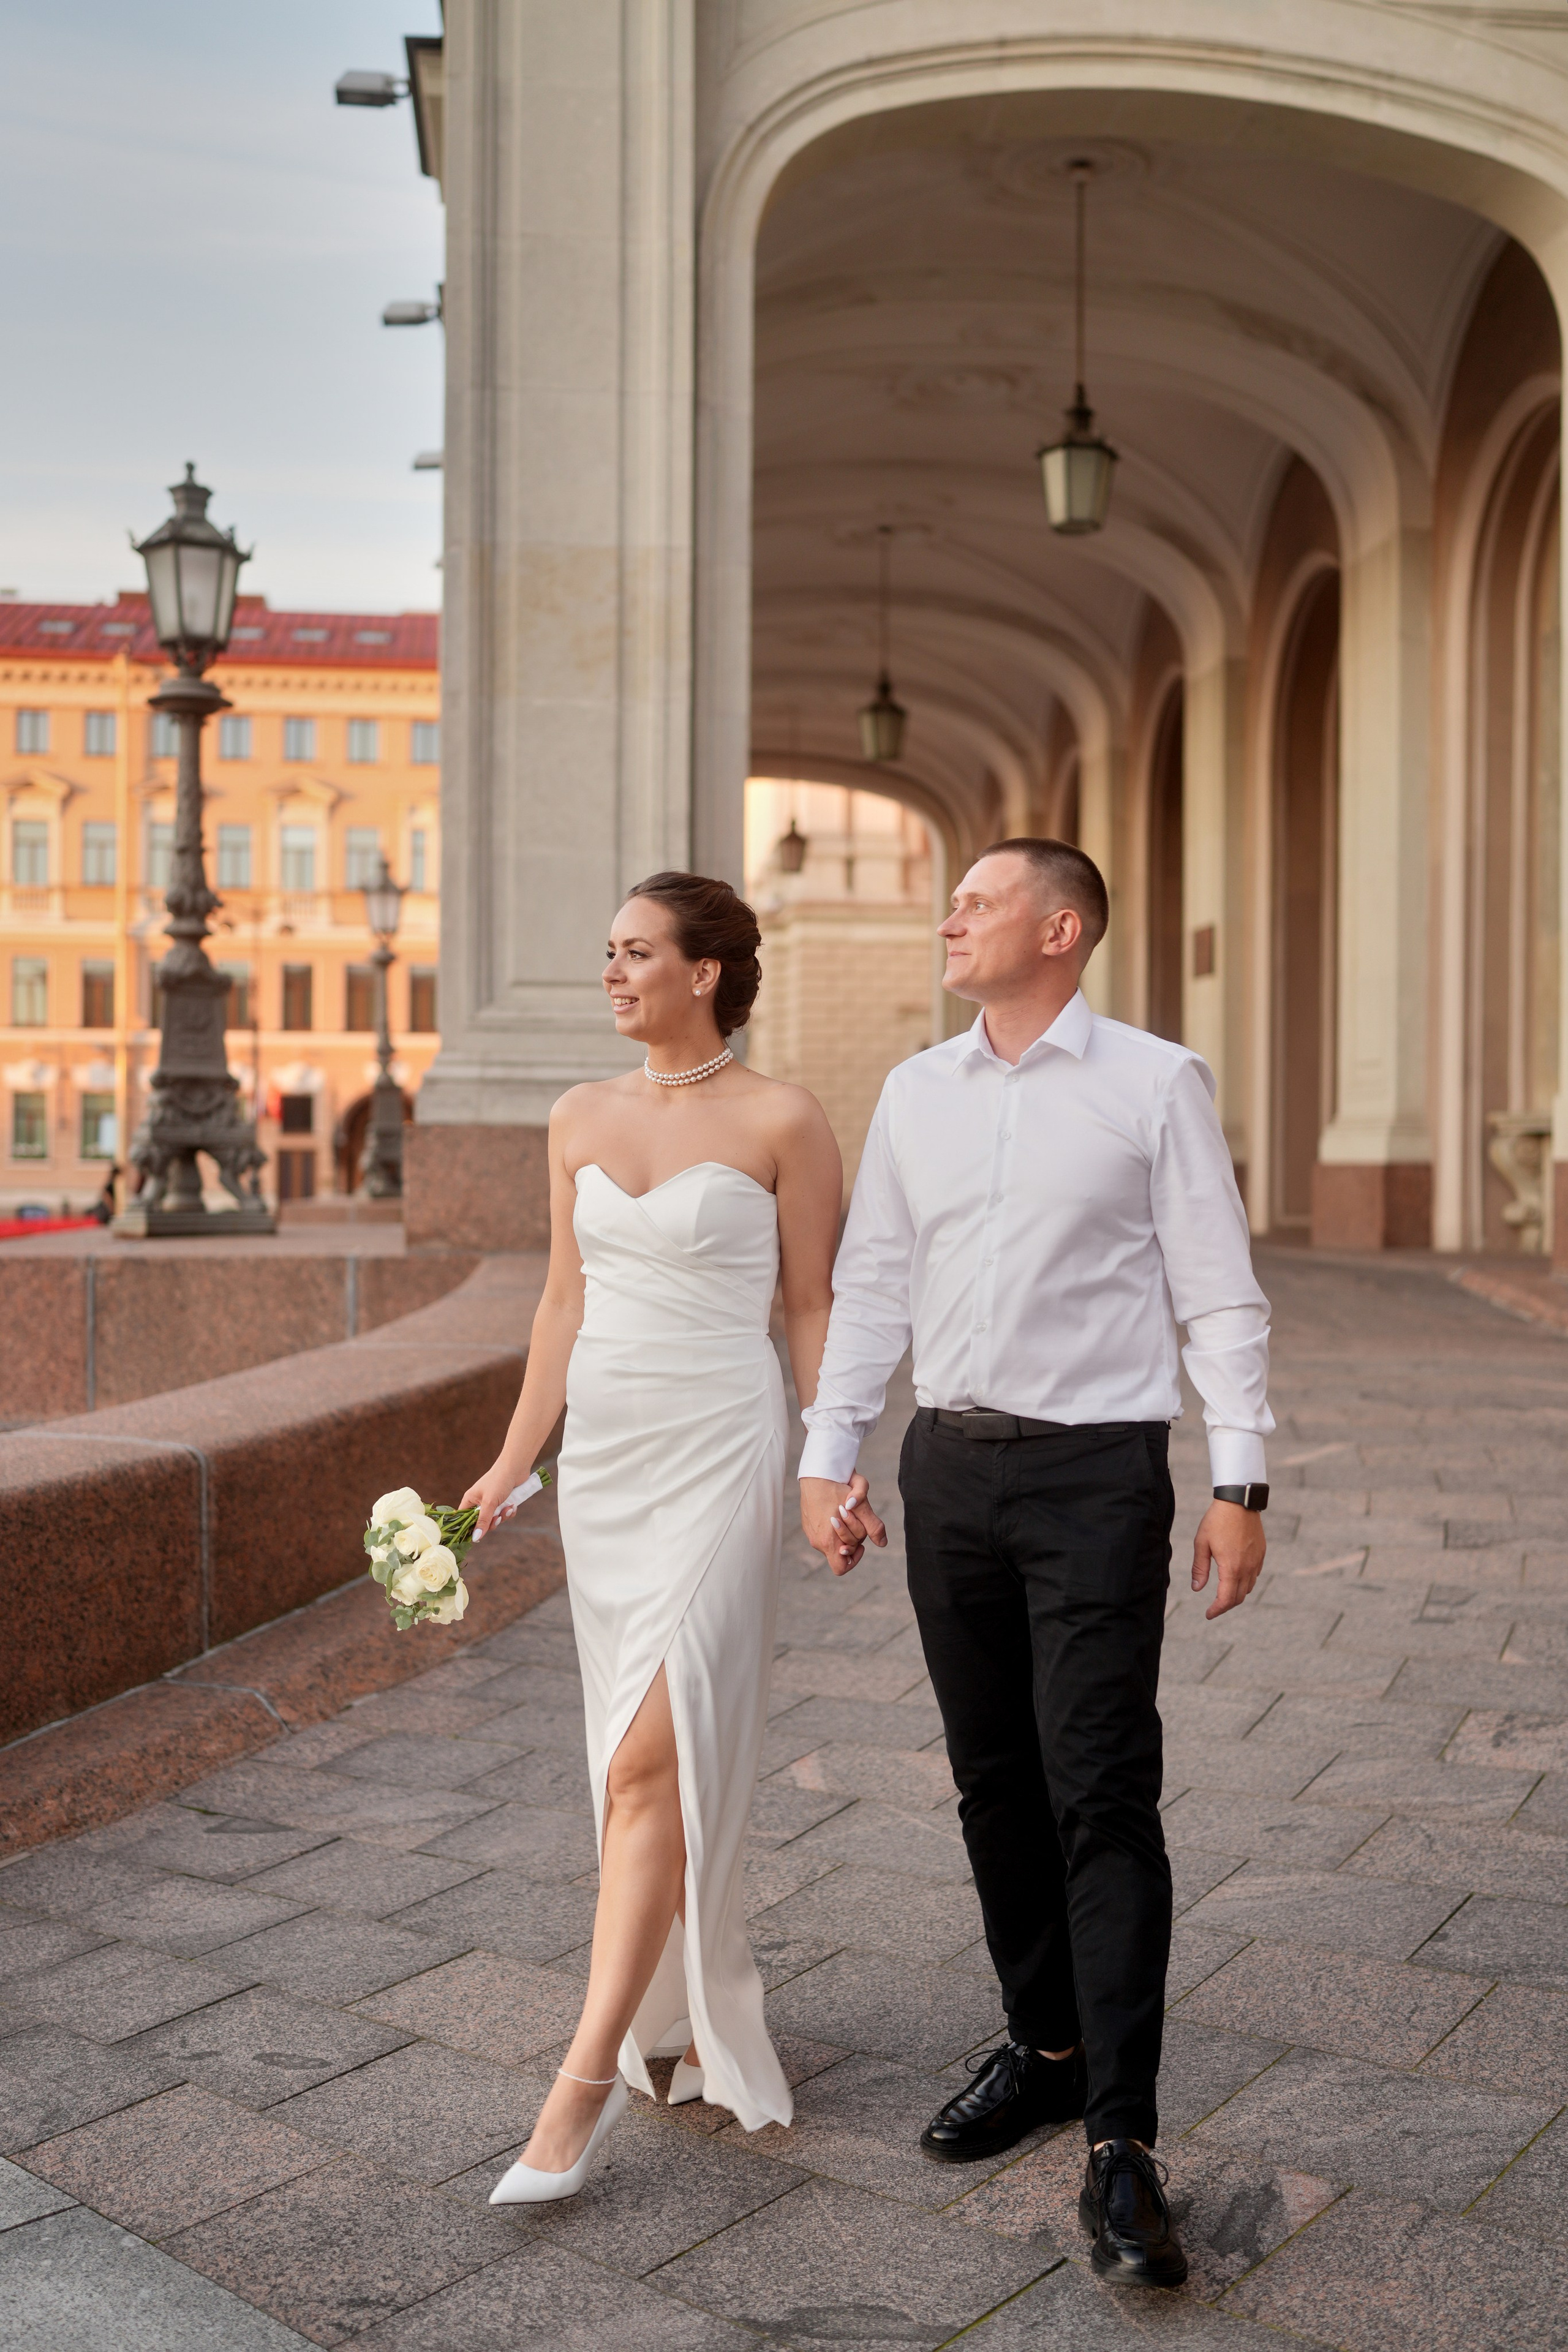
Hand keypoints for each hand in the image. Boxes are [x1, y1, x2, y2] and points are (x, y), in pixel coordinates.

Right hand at [461, 1460, 527, 1539]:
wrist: (516, 1467)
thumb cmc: (498, 1481)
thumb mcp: (489, 1503)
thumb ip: (483, 1521)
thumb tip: (475, 1538)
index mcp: (470, 1500)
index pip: (464, 1519)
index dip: (469, 1528)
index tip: (477, 1536)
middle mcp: (479, 1502)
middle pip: (481, 1522)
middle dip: (492, 1522)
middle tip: (498, 1518)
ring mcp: (492, 1501)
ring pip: (495, 1519)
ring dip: (503, 1516)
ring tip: (509, 1508)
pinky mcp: (503, 1501)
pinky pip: (504, 1514)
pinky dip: (509, 1511)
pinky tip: (514, 1505)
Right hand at [800, 1473, 887, 1576]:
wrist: (817, 1471)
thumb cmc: (838, 1486)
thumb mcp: (861, 1505)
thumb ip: (873, 1526)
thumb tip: (883, 1543)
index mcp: (828, 1541)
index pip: (841, 1568)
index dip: (855, 1559)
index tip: (861, 1544)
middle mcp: (817, 1541)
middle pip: (841, 1551)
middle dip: (853, 1537)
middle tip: (855, 1517)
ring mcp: (811, 1533)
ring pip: (833, 1541)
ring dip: (844, 1530)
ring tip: (845, 1510)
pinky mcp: (808, 1525)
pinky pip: (824, 1533)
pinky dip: (833, 1526)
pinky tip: (836, 1509)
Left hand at [1191, 1500, 1265, 1618]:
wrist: (1239, 1502)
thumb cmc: (1217, 1521)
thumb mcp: (1201, 1543)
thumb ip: (1199, 1568)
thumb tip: (1197, 1589)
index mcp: (1231, 1568)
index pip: (1226, 1599)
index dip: (1217, 1610)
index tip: (1208, 1614)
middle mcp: (1247, 1568)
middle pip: (1238, 1597)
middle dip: (1226, 1605)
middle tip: (1214, 1608)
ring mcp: (1256, 1561)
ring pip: (1248, 1588)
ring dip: (1236, 1595)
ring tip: (1223, 1594)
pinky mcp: (1261, 1554)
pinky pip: (1255, 1576)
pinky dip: (1245, 1583)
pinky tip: (1235, 1578)